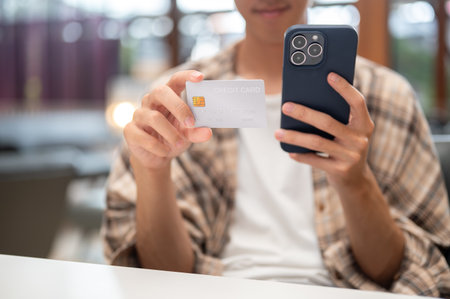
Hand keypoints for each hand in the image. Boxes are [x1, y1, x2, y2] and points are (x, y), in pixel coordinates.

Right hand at [124, 70, 211, 170]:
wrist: (157, 157)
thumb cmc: (174, 137)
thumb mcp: (187, 134)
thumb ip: (196, 131)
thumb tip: (208, 132)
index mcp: (168, 96)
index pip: (175, 79)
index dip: (187, 76)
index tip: (200, 77)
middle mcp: (151, 101)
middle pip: (160, 92)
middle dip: (178, 106)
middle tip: (191, 122)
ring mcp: (139, 114)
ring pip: (154, 118)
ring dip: (171, 133)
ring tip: (180, 144)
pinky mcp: (130, 130)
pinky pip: (144, 137)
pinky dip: (158, 146)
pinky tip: (165, 151)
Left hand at [275, 72, 374, 188]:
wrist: (356, 180)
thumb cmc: (346, 146)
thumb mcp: (349, 132)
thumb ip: (338, 117)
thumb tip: (307, 99)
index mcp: (365, 124)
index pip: (357, 102)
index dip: (345, 88)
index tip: (329, 75)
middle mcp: (360, 140)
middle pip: (328, 122)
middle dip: (304, 113)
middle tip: (285, 107)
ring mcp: (350, 156)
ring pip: (317, 142)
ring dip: (294, 137)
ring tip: (277, 132)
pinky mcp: (339, 170)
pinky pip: (315, 160)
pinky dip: (300, 155)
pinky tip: (289, 151)